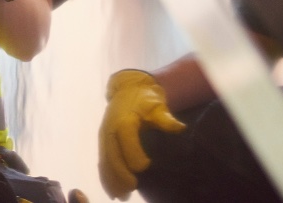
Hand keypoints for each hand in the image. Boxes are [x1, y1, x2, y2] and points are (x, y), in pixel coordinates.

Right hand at [98, 70, 185, 200]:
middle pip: (112, 153)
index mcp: (124, 120)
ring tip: (122, 195)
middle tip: (133, 187)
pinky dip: (106, 177)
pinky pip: (102, 161)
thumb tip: (180, 128)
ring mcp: (105, 136)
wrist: (128, 90)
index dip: (133, 153)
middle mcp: (110, 128)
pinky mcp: (103, 142)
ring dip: (112, 178)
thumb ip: (166, 119)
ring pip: (105, 160)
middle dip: (120, 172)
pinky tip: (113, 191)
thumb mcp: (157, 106)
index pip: (126, 138)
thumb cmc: (145, 100)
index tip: (145, 167)